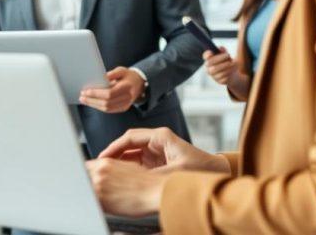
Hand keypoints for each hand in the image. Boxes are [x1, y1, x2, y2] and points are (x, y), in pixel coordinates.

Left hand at [79, 67, 144, 112]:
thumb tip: (100, 78)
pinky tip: (91, 102)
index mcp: (126, 87)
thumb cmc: (128, 76)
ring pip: (107, 109)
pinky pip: (109, 110)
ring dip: (93, 105)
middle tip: (82, 96)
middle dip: (92, 100)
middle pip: (107, 103)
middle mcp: (127, 98)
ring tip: (84, 99)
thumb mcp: (121, 70)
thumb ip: (111, 74)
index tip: (86, 91)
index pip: (109, 94)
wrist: (140, 84)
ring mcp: (125, 105)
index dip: (96, 93)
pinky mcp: (123, 108)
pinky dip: (99, 107)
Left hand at [85, 158, 164, 217]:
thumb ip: (109, 168)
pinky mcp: (101, 201)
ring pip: (85, 190)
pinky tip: (106, 205)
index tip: (84, 178)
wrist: (155, 193)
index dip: (85, 174)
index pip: (84, 166)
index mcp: (105, 162)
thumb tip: (100, 172)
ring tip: (104, 198)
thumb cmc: (146, 182)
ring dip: (88, 193)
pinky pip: (91, 202)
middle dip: (85, 183)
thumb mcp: (126, 167)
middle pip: (82, 177)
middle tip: (93, 189)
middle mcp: (99, 172)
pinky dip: (94, 204)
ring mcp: (99, 186)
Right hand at [98, 127, 230, 174]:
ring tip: (107, 171)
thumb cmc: (200, 168)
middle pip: (128, 144)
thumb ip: (152, 174)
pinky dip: (128, 168)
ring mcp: (155, 150)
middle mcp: (156, 141)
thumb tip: (132, 179)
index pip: (130, 137)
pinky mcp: (156, 160)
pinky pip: (137, 162)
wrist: (215, 172)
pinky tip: (120, 176)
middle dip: (114, 154)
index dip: (115, 146)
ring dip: (119, 162)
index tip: (104, 156)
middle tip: (100, 165)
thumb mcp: (174, 172)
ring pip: (130, 153)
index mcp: (160, 137)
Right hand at [203, 47, 235, 85]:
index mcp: (209, 60)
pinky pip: (223, 76)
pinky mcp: (219, 81)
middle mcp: (209, 68)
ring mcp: (213, 75)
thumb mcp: (226, 55)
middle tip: (228, 55)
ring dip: (227, 65)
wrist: (232, 74)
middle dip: (220, 58)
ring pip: (217, 70)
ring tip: (234, 63)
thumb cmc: (227, 62)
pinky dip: (229, 72)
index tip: (211, 52)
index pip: (205, 56)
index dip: (207, 54)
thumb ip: (223, 51)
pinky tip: (232, 70)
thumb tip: (221, 48)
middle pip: (210, 62)